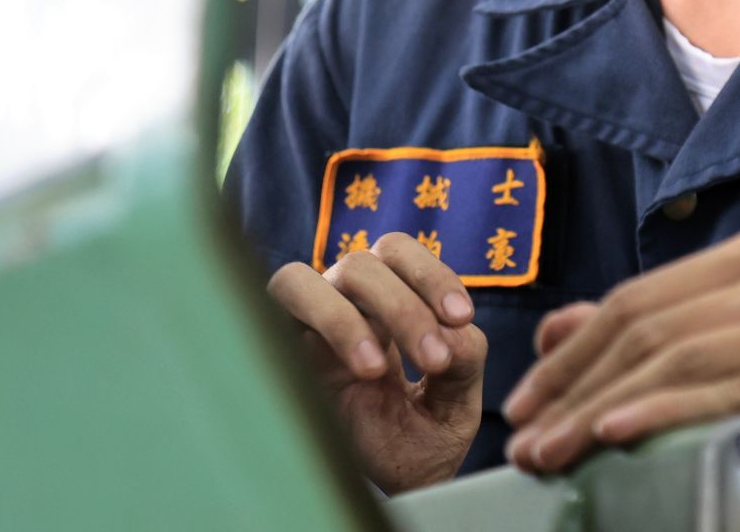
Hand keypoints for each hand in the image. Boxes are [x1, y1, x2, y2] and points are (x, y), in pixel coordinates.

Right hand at [268, 233, 487, 493]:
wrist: (392, 487)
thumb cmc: (422, 436)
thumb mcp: (457, 400)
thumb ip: (466, 355)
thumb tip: (452, 327)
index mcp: (391, 297)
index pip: (398, 252)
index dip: (431, 274)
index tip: (462, 319)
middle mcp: (344, 300)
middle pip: (362, 262)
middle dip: (404, 307)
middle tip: (435, 361)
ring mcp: (304, 325)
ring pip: (302, 279)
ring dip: (345, 318)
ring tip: (378, 369)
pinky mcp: (275, 353)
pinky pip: (273, 320)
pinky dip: (317, 334)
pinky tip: (358, 370)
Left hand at [499, 224, 739, 472]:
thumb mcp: (716, 353)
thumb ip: (645, 333)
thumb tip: (551, 330)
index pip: (641, 297)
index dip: (572, 353)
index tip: (523, 406)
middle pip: (657, 329)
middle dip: (579, 390)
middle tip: (529, 445)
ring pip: (686, 358)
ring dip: (605, 410)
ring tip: (557, 454)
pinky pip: (732, 393)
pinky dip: (666, 414)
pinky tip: (617, 435)